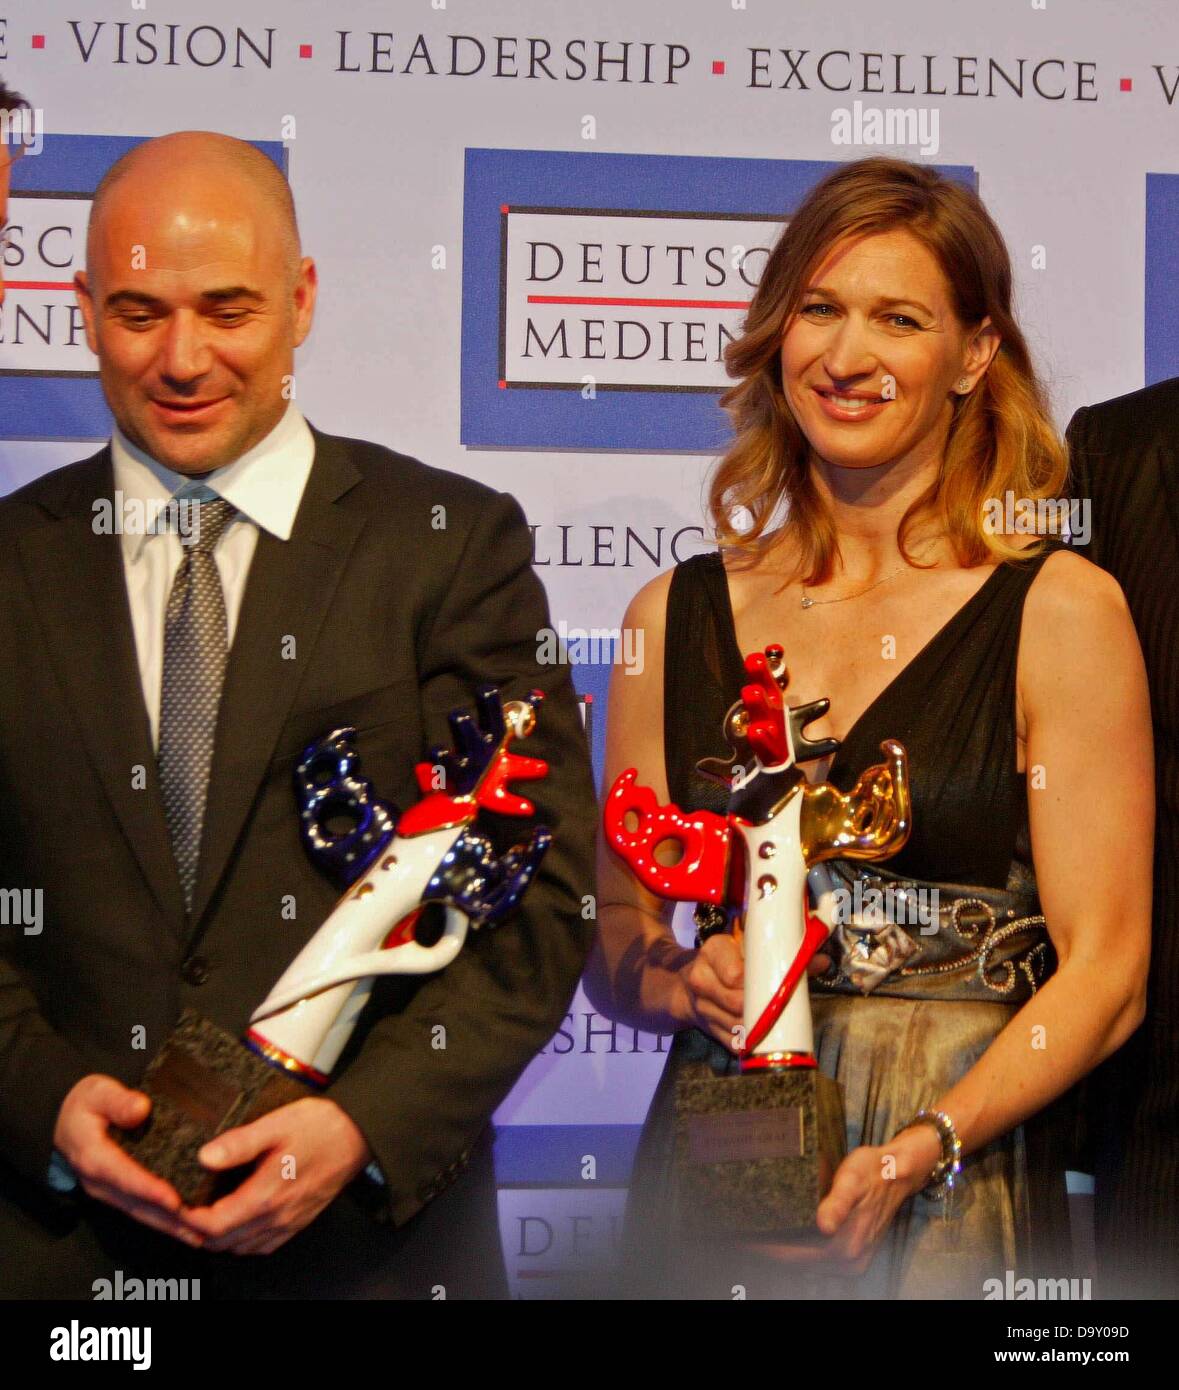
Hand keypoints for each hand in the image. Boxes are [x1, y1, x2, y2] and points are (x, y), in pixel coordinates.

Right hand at [53, 1074, 200, 1245]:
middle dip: (167, 1218)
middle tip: (199, 1227)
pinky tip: (186, 1228)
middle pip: (136, 1204)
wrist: (65, 1121)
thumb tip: (141, 1108)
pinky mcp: (117, 1194)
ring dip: (168, 1226)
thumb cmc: (87, 1104)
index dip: (149, 1189)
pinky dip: (163, 1222)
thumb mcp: (97, 1093)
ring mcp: (108, 1191)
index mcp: (94, 1157)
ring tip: (199, 1234)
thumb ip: (118, 1101)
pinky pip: (141, 1211)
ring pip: (140, 1213)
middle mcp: (100, 1182)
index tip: (174, 1200)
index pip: (125, 1176)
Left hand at [181, 1097, 371, 1254]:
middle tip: (178, 1210)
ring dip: (217, 1237)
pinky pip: (262, 1246)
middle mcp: (276, 1217)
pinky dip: (241, 1241)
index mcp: (266, 1196)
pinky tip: (236, 1223)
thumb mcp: (277, 1124)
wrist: (359, 1135)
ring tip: (201, 1215)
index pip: (213, 1225)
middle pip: (222, 1242)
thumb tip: (203, 1157)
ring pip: (240, 1247)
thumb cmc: (320, 1126)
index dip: (186, 1220)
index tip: (170, 1205)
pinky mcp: (298, 1222)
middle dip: (196, 1231)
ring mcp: (288, 1223)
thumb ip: (239, 1143)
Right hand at [672, 935, 834, 1051]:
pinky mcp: (707, 1029)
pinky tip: (764, 1035)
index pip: (736, 974)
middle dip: (762, 1007)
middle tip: (783, 1004)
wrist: (686, 985)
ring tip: (777, 1019)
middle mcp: (701, 979)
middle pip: (737, 1003)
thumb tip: (821, 961)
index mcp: (713, 952)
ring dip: (759, 1026)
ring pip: (736, 1026)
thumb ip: (784, 954)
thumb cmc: (727, 961)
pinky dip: (752, 1041)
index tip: (778, 982)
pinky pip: (733, 1043)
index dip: (758, 983)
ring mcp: (702, 1007)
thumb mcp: (747, 948)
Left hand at [747, 1124, 942, 1274]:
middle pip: (798, 1263)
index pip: (794, 1256)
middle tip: (739, 1234)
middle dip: (769, 1251)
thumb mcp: (852, 1178)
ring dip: (782, 1252)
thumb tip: (823, 1225)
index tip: (739, 1239)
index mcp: (845, 1246)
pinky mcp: (853, 1254)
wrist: (899, 1172)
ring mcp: (851, 1261)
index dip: (765, 1250)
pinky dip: (797, 1251)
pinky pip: (817, 1259)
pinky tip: (782, 1236)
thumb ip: (838, 1202)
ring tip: (754, 1234)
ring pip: (806, 1263)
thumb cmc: (872, 1170)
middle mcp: (848, 1261)